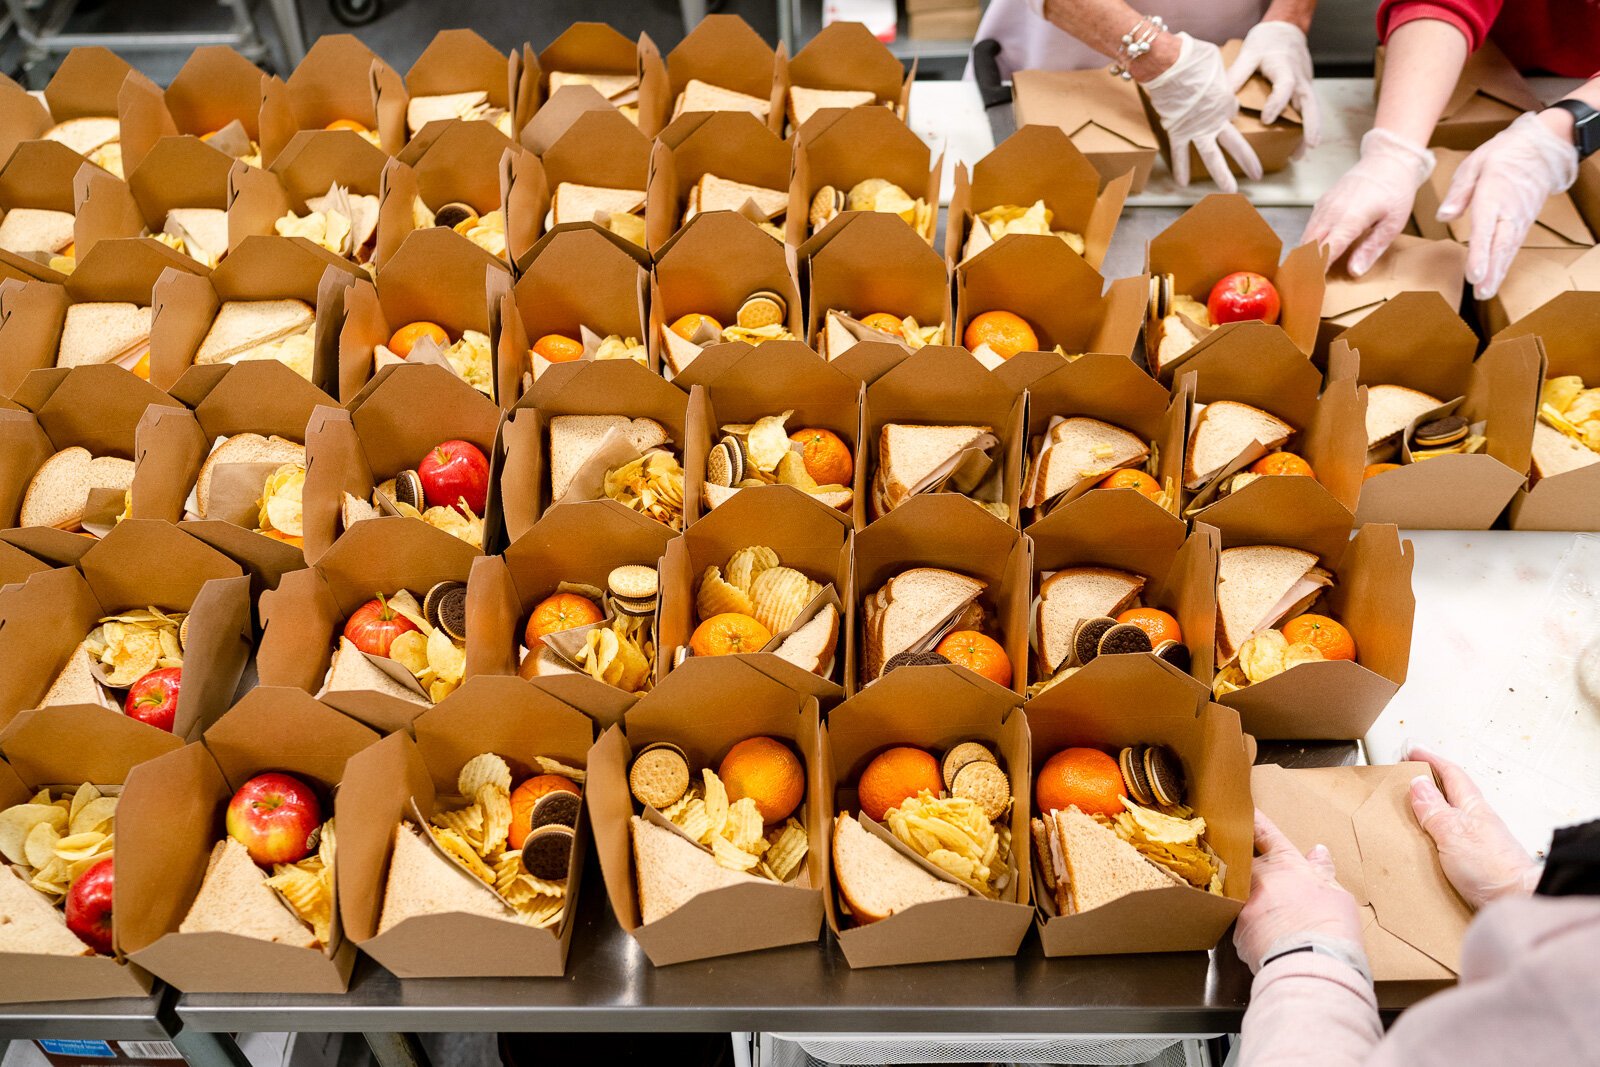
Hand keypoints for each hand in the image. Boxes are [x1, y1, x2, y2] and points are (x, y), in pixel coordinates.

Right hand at [1143, 32, 1263, 192]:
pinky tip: (1182, 184)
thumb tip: (1211, 76)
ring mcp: (1198, 129)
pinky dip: (1180, 168)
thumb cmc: (1192, 57)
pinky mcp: (1179, 132)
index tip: (1221, 108)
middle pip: (1236, 145)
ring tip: (1230, 191)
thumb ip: (1217, 76)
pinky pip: (1180, 153)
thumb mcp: (1214, 64)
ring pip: (1211, 157)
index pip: (1231, 112)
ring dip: (1221, 175)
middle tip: (1258, 176)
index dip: (1227, 110)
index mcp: (1228, 101)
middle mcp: (1217, 120)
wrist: (1170, 64)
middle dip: (1248, 162)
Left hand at [1227, 21, 1321, 154]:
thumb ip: (1236, 74)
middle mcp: (1299, 78)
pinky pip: (1307, 109)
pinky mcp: (1304, 90)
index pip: (1284, 86)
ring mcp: (1304, 85)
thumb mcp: (1248, 54)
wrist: (1286, 30)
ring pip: (1312, 109)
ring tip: (1302, 153)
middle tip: (1310, 145)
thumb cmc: (1266, 42)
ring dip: (1311, 130)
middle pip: (1309, 102)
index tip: (1267, 119)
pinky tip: (1298, 145)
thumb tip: (1219, 98)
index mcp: (1284, 68)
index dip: (1276, 102)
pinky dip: (1307, 126)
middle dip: (1311, 124)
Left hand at [1234, 811, 1369, 979]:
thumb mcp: (1336, 895)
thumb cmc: (1332, 928)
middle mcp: (1258, 879)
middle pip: (1241, 861)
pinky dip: (1250, 928)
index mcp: (1285, 865)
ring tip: (1256, 906)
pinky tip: (1261, 938)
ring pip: (1237, 893)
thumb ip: (1321, 872)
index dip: (1255, 821)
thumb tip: (1318, 852)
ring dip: (1245, 896)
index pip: (1266, 834)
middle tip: (1240, 859)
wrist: (1311, 965)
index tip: (1244, 810)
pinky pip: (1239, 924)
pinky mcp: (1235, 932)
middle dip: (1241, 860)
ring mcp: (1243, 905)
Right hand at [1303, 127, 1434, 275]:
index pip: (1325, 252)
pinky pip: (1310, 226)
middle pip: (1309, 246)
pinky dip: (1308, 242)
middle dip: (1304, 268)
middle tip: (1301, 288)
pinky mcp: (1322, 202)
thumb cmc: (1395, 191)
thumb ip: (1371, 248)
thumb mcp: (1393, 223)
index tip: (1311, 289)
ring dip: (1303, 256)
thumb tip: (1354, 271)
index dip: (1316, 272)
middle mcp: (1331, 213)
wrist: (1388, 159)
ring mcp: (1324, 206)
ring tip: (1302, 276)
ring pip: (1306, 237)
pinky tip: (1311, 254)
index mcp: (1350, 220)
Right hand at [1407, 743, 1539, 907]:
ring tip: (1414, 807)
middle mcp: (1477, 822)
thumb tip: (1417, 784)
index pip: (1451, 775)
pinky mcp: (1474, 863)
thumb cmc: (1494, 868)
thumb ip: (1434, 809)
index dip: (1431, 760)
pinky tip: (1429, 843)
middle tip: (1411, 775)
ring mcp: (1478, 842)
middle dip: (1431, 781)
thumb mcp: (1453, 832)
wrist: (1518, 900)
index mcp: (1473, 808)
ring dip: (1433, 808)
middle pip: (1452, 793)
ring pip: (1451, 816)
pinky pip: (1450, 839)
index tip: (1413, 751)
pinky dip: (1437, 834)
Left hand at [1436, 111, 1579, 299]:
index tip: (1474, 274)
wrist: (1542, 147)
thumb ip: (1459, 191)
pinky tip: (1496, 277)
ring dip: (1498, 272)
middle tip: (1480, 293)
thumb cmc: (1503, 154)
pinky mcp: (1524, 221)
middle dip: (1490, 271)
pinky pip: (1513, 245)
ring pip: (1508, 249)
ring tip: (1486, 293)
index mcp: (1494, 195)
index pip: (1485, 229)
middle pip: (1499, 245)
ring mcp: (1520, 218)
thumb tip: (1444, 216)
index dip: (1480, 254)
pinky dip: (1505, 262)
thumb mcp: (1475, 163)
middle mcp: (1509, 211)